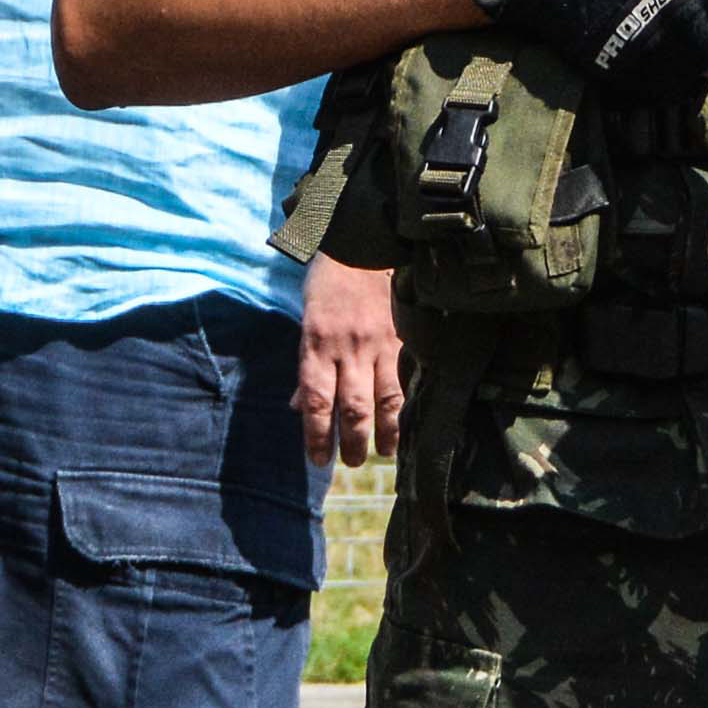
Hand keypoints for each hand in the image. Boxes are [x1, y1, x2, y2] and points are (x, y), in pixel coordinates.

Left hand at [297, 260, 402, 467]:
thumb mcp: (306, 322)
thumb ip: (307, 368)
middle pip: (352, 408)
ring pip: (385, 400)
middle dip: (353, 442)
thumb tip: (300, 409)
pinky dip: (406, 408)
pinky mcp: (404, 339)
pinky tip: (407, 425)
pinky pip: (407, 380)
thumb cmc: (328, 284)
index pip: (316, 401)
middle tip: (353, 462)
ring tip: (383, 452)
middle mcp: (348, 348)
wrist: (365, 245)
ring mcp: (380, 344)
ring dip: (385, 433)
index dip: (317, 436)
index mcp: (317, 344)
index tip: (318, 460)